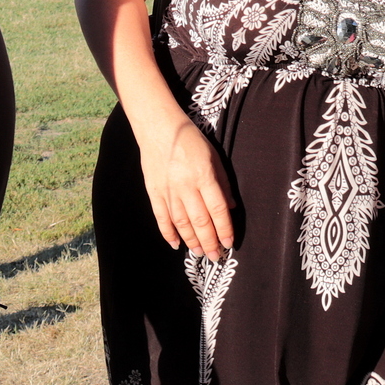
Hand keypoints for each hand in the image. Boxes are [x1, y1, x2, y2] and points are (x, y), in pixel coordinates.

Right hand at [139, 116, 235, 259]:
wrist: (159, 128)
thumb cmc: (191, 140)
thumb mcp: (214, 157)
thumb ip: (223, 183)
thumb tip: (231, 208)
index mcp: (204, 176)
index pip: (218, 210)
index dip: (224, 229)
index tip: (229, 244)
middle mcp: (185, 186)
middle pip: (200, 221)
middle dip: (209, 242)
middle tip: (216, 257)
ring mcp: (168, 190)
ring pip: (181, 222)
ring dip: (191, 241)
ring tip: (200, 253)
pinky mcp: (154, 191)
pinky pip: (161, 217)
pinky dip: (168, 232)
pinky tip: (175, 244)